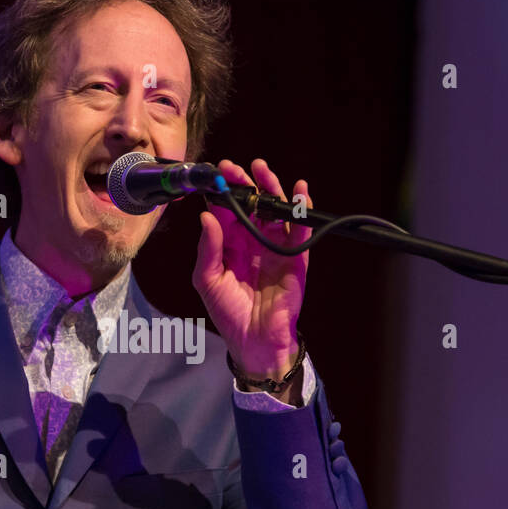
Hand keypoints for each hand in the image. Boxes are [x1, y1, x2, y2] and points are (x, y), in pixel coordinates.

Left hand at [191, 158, 311, 381]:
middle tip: (235, 167)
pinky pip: (300, 230)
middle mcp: (253, 240)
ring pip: (275, 210)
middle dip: (245, 183)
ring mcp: (275, 246)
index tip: (215, 173)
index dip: (221, 191)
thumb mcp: (208, 280)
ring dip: (271, 188)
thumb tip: (206, 217)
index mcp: (230, 244)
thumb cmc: (228, 312)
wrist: (254, 341)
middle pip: (252, 204)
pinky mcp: (296, 256)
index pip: (227, 210)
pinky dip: (301, 210)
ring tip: (262, 170)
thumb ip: (208, 249)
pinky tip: (300, 192)